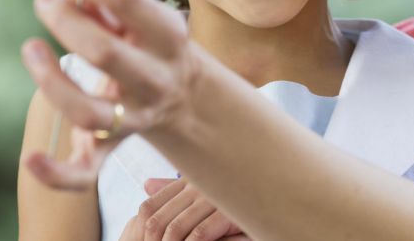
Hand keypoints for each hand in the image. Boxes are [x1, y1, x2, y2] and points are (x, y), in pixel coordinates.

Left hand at [21, 0, 199, 189]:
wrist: (187, 99)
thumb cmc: (151, 42)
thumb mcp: (142, 17)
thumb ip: (107, 3)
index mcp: (167, 36)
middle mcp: (155, 79)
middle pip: (107, 55)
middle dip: (68, 25)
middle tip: (43, 0)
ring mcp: (134, 117)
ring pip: (89, 113)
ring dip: (52, 81)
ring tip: (30, 47)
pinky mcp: (112, 148)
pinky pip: (86, 172)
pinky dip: (57, 172)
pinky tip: (31, 159)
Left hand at [118, 178, 245, 240]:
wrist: (272, 201)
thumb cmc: (235, 205)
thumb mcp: (202, 198)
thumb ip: (175, 193)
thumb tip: (147, 184)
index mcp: (189, 180)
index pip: (149, 205)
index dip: (142, 229)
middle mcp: (198, 185)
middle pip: (156, 219)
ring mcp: (213, 197)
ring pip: (175, 228)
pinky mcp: (229, 212)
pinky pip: (200, 233)